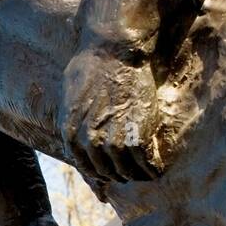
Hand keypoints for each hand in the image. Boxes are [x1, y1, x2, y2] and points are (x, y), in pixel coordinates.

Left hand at [60, 45, 159, 182]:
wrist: (114, 50)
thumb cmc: (92, 64)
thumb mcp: (71, 94)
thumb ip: (73, 116)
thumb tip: (75, 129)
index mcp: (70, 133)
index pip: (85, 166)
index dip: (100, 172)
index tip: (110, 172)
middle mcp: (89, 141)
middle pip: (106, 172)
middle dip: (118, 174)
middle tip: (130, 172)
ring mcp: (112, 141)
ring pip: (126, 171)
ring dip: (136, 174)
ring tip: (145, 171)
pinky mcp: (136, 136)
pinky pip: (145, 163)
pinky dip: (152, 169)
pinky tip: (156, 167)